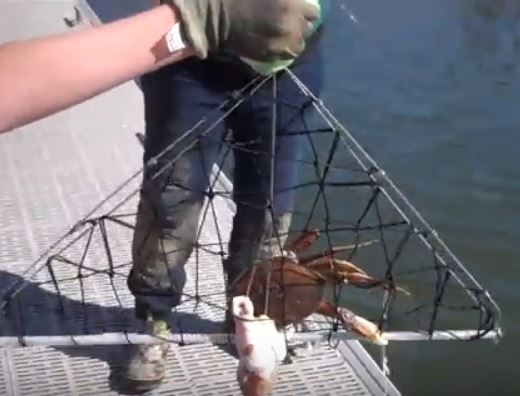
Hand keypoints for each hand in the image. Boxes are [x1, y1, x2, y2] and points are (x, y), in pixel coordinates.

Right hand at [168, 0, 318, 60]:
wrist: (215, 14)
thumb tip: (296, 3)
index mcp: (291, 4)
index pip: (314, 12)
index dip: (306, 10)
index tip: (299, 9)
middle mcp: (291, 24)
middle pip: (309, 29)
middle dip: (302, 24)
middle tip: (291, 21)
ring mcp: (281, 42)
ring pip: (300, 45)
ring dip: (295, 39)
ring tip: (285, 34)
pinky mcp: (270, 54)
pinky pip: (287, 55)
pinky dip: (285, 49)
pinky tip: (278, 43)